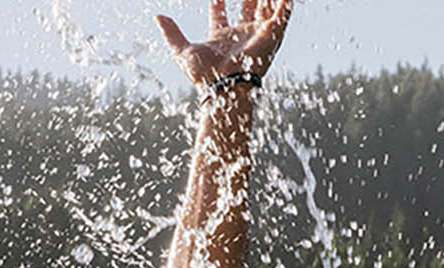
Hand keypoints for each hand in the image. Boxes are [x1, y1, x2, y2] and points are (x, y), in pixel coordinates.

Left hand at [157, 0, 291, 84]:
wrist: (225, 84)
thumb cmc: (204, 74)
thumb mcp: (182, 50)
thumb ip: (171, 33)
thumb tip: (158, 17)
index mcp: (221, 38)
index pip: (220, 16)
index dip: (217, 5)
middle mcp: (241, 35)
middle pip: (246, 10)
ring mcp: (257, 34)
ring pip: (266, 8)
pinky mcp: (272, 34)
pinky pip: (283, 13)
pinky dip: (285, 3)